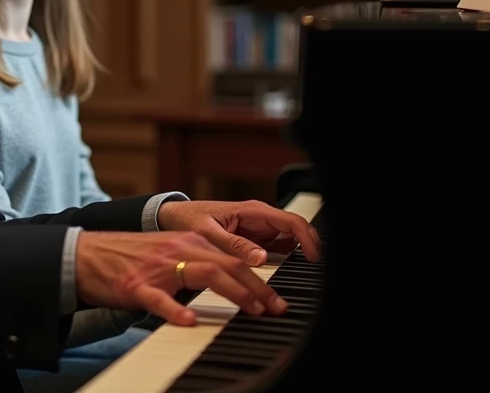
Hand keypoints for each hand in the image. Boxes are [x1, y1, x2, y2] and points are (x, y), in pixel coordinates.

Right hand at [74, 230, 287, 326]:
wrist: (86, 254)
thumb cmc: (127, 258)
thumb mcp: (166, 254)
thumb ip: (194, 263)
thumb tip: (227, 283)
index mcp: (187, 242)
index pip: (231, 258)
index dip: (258, 278)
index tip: (275, 299)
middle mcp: (177, 250)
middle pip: (226, 265)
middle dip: (256, 288)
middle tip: (275, 308)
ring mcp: (157, 268)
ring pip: (204, 274)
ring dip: (233, 293)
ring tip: (251, 310)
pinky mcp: (136, 285)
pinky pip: (160, 298)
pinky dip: (176, 310)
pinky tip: (189, 320)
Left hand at [156, 199, 320, 266]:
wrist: (174, 218)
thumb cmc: (188, 220)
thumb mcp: (208, 232)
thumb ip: (234, 245)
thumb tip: (261, 258)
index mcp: (252, 211)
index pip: (291, 221)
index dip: (308, 238)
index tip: (314, 259)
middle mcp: (260, 219)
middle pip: (297, 231)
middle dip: (310, 247)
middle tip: (315, 273)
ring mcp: (260, 230)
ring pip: (290, 241)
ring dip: (299, 256)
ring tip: (303, 279)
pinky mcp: (255, 241)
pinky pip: (278, 249)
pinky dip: (287, 261)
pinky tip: (288, 276)